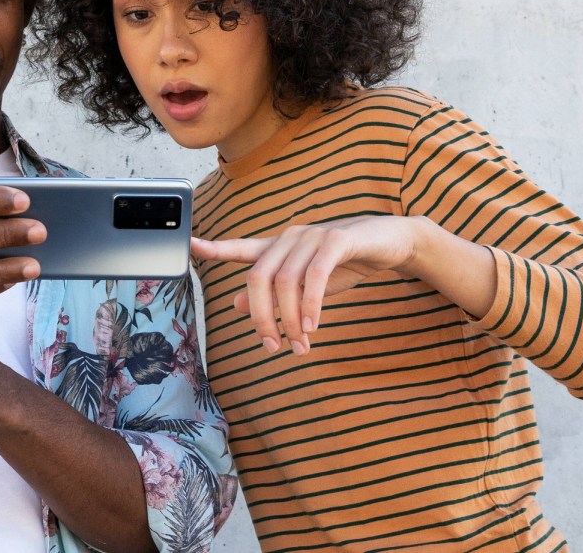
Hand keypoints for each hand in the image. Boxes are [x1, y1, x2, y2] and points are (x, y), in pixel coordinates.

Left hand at [191, 215, 430, 354]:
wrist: (392, 242)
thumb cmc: (346, 262)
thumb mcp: (305, 283)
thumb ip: (273, 291)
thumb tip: (236, 303)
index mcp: (280, 247)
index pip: (241, 248)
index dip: (215, 248)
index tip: (190, 245)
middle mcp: (290, 237)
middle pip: (258, 277)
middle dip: (261, 317)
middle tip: (272, 347)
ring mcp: (313, 236)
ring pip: (286, 281)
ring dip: (290, 319)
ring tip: (300, 344)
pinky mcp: (338, 239)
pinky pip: (315, 274)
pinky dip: (310, 303)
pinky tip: (313, 325)